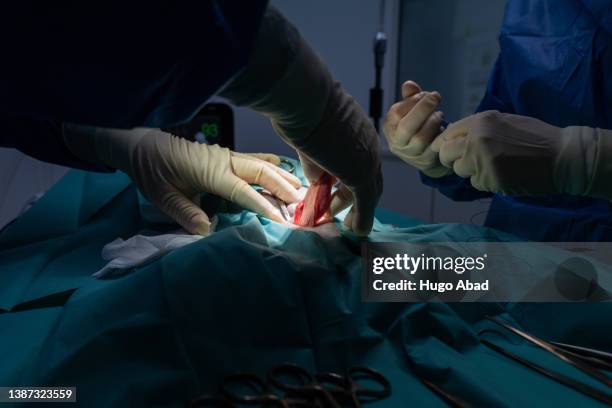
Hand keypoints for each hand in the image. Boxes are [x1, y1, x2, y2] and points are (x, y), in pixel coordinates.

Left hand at [63, 125, 300, 234]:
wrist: (141, 145)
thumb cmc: (152, 171)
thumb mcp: (162, 196)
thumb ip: (185, 213)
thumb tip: (207, 230)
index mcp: (211, 172)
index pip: (244, 191)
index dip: (265, 205)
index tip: (282, 219)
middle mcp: (223, 161)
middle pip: (261, 172)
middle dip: (283, 186)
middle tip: (301, 202)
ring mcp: (225, 156)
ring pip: (261, 163)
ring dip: (281, 175)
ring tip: (300, 186)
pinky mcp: (224, 155)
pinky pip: (253, 158)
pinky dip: (270, 162)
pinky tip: (281, 166)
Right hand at [279, 84, 382, 235]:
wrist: (304, 98)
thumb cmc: (299, 109)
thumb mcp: (308, 139)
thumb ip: (315, 161)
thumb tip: (317, 181)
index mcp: (357, 131)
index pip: (360, 160)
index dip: (349, 178)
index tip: (336, 190)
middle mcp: (367, 144)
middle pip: (368, 177)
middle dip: (354, 197)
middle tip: (339, 211)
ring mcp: (366, 159)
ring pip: (369, 191)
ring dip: (358, 210)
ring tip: (349, 224)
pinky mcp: (360, 174)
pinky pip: (365, 202)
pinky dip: (362, 218)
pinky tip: (358, 230)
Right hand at [384, 81, 449, 177]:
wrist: (420, 154)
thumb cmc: (415, 125)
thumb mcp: (410, 110)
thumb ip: (410, 96)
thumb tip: (408, 85)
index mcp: (389, 127)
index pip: (396, 113)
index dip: (413, 101)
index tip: (426, 93)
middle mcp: (396, 142)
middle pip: (407, 127)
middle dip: (423, 109)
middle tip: (436, 96)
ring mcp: (410, 154)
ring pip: (421, 138)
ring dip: (433, 122)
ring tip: (439, 115)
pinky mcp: (425, 161)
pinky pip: (434, 147)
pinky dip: (441, 134)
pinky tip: (444, 128)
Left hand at [431, 110, 593, 196]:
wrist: (562, 155)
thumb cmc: (535, 137)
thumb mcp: (503, 122)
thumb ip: (478, 129)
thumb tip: (452, 139)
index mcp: (480, 121)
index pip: (448, 133)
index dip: (446, 144)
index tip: (450, 151)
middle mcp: (476, 139)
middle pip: (445, 153)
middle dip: (453, 159)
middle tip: (468, 162)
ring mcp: (482, 160)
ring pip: (459, 170)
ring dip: (471, 171)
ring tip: (494, 166)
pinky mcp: (490, 179)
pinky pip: (476, 183)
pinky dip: (486, 181)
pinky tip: (504, 175)